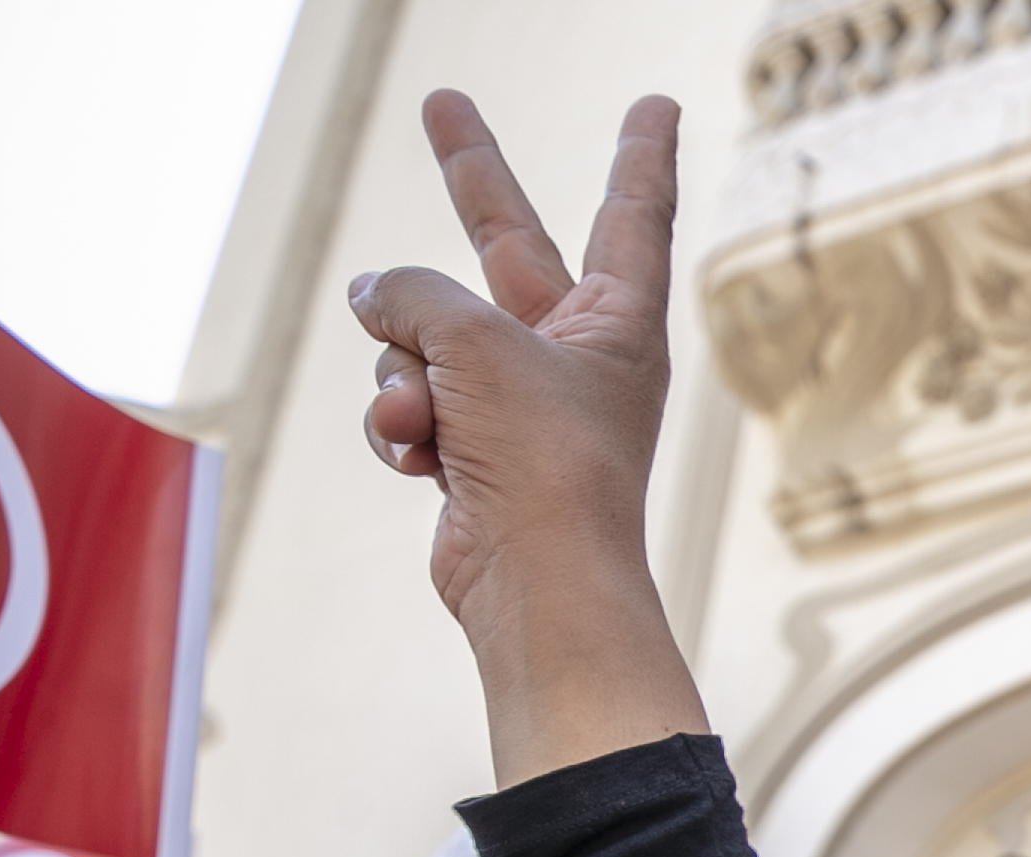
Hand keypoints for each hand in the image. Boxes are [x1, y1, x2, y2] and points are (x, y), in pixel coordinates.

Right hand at [351, 91, 675, 620]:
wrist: (535, 581)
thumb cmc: (540, 456)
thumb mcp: (472, 338)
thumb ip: (414, 293)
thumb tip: (372, 297)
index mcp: (619, 320)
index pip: (632, 213)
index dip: (640, 153)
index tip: (658, 105)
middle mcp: (575, 355)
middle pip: (507, 243)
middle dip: (469, 176)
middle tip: (441, 102)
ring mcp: (520, 404)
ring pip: (424, 342)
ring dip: (408, 377)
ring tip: (434, 420)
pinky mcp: (474, 453)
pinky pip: (408, 406)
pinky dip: (401, 430)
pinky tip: (419, 460)